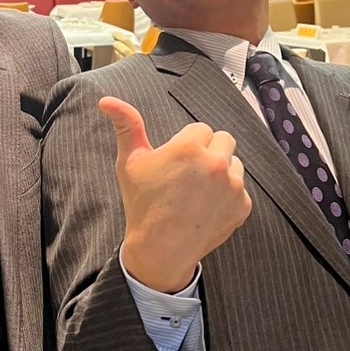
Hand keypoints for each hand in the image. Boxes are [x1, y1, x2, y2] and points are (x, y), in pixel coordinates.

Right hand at [100, 96, 251, 292]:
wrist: (160, 249)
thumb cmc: (142, 204)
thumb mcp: (130, 162)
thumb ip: (127, 125)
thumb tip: (106, 100)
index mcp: (190, 147)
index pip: (200, 129)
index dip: (185, 144)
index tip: (175, 164)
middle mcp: (216, 162)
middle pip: (223, 139)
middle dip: (209, 151)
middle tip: (189, 174)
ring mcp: (233, 185)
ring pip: (235, 163)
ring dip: (221, 171)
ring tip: (198, 191)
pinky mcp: (243, 205)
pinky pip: (241, 189)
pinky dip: (228, 195)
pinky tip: (207, 207)